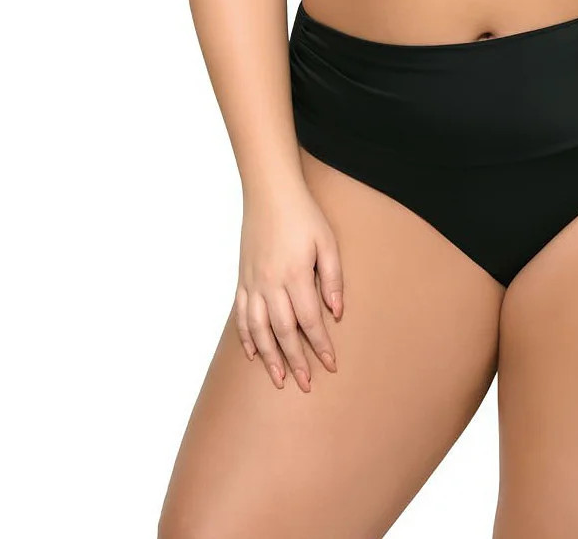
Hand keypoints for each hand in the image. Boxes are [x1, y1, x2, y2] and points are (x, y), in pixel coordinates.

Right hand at [235, 176, 343, 390]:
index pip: (310, 320)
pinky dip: (246, 336)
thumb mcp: (328, 241)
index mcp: (296, 275)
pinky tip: (252, 353)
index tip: (330, 364)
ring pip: (259, 329)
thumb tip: (336, 312)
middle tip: (305, 384)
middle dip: (296, 361)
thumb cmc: (303, 215)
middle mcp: (271, 284)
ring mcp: (253, 283)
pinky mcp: (243, 279)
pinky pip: (241, 315)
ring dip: (269, 357)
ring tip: (278, 379)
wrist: (270, 193)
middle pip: (283, 332)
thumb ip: (333, 278)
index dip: (320, 345)